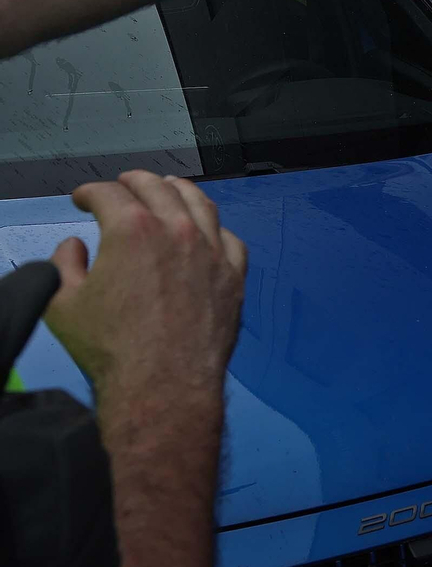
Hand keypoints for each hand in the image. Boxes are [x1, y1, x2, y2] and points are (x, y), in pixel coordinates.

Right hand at [45, 171, 246, 394]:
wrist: (163, 385)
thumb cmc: (111, 348)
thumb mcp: (62, 303)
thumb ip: (64, 264)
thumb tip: (75, 247)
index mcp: (132, 230)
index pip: (108, 194)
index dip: (89, 192)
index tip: (82, 198)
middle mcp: (178, 230)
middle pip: (157, 187)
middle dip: (134, 181)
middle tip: (122, 184)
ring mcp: (212, 251)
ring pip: (200, 203)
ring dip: (178, 190)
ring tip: (167, 187)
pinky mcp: (235, 275)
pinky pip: (229, 238)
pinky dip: (213, 228)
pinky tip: (206, 230)